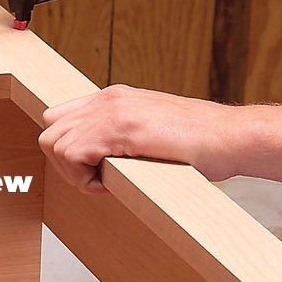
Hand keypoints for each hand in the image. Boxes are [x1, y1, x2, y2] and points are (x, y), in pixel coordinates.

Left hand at [39, 85, 245, 191]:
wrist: (232, 137)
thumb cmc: (201, 143)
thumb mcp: (151, 132)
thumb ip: (123, 137)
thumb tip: (96, 159)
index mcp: (114, 98)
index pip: (60, 119)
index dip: (69, 151)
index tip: (93, 170)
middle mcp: (109, 99)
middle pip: (50, 131)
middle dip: (65, 164)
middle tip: (94, 180)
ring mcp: (114, 110)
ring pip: (54, 143)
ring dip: (73, 172)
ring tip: (103, 182)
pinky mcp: (122, 128)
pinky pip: (72, 153)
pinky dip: (82, 177)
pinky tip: (108, 183)